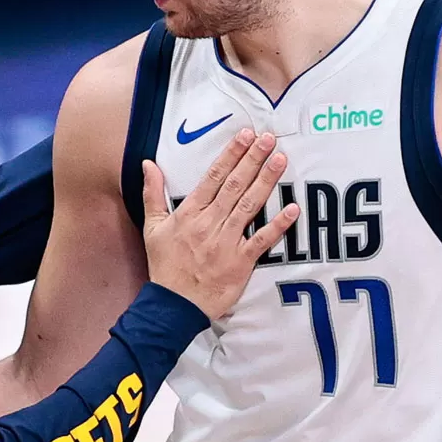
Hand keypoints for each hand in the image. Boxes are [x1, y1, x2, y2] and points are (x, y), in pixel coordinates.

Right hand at [141, 130, 298, 318]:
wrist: (172, 305)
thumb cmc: (165, 265)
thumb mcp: (152, 227)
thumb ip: (152, 193)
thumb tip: (148, 164)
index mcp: (188, 213)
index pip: (212, 177)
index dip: (230, 154)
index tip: (245, 135)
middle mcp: (208, 224)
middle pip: (234, 185)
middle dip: (252, 160)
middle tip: (269, 138)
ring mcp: (225, 243)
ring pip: (248, 206)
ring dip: (266, 182)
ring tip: (280, 160)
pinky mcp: (240, 262)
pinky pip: (261, 241)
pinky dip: (277, 225)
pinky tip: (293, 209)